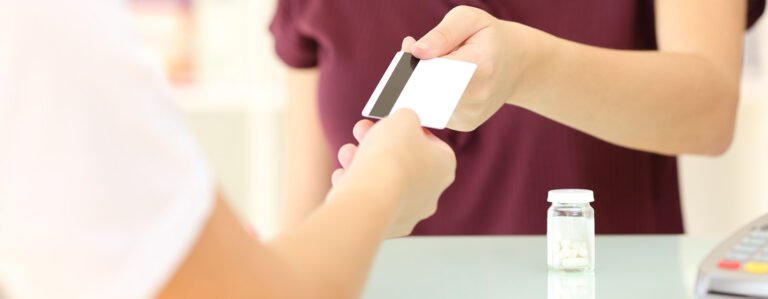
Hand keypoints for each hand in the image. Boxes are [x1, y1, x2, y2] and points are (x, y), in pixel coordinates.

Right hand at [332, 109, 455, 236]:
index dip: (411, 131)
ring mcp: (408, 214)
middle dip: (379, 145)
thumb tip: (403, 122)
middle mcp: (430, 195)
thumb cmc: (392, 154)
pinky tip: (342, 178)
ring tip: (346, 153)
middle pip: (404, 163)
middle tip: (362, 132)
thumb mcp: (403, 117)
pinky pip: (369, 202)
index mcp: (444, 168)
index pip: (433, 146)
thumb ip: (406, 117)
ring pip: (383, 183)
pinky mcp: (384, 228)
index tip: (393, 125)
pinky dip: (355, 188)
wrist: (370, 197)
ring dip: (362, 163)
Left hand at [402, 6, 532, 131]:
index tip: (410, 51)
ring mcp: (471, 114)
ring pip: (428, 103)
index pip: (436, 70)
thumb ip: (442, 33)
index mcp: (480, 65)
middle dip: (414, 77)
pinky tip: (441, 85)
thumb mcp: (470, 20)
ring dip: (421, 87)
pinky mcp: (464, 124)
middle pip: (429, 91)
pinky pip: (434, 112)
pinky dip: (430, 98)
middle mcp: (477, 96)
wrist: (516, 64)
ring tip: (434, 69)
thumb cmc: (488, 38)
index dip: (416, 63)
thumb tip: (416, 51)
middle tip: (413, 59)